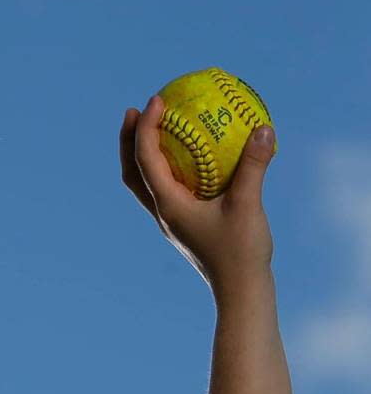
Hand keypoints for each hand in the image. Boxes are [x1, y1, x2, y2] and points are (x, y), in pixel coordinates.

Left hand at [120, 95, 274, 294]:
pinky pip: (170, 190)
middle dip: (129, 140)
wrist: (240, 293)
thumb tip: (264, 127)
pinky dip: (171, 168)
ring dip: (145, 155)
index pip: (145, 160)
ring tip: (156, 128)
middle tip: (136, 110)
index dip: (146, 127)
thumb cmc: (241, 253)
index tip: (156, 99)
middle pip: (132, 172)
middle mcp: (163, 213)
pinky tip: (194, 156)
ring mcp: (172, 221)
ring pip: (146, 183)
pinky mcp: (186, 226)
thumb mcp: (249, 205)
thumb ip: (254, 166)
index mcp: (168, 206)